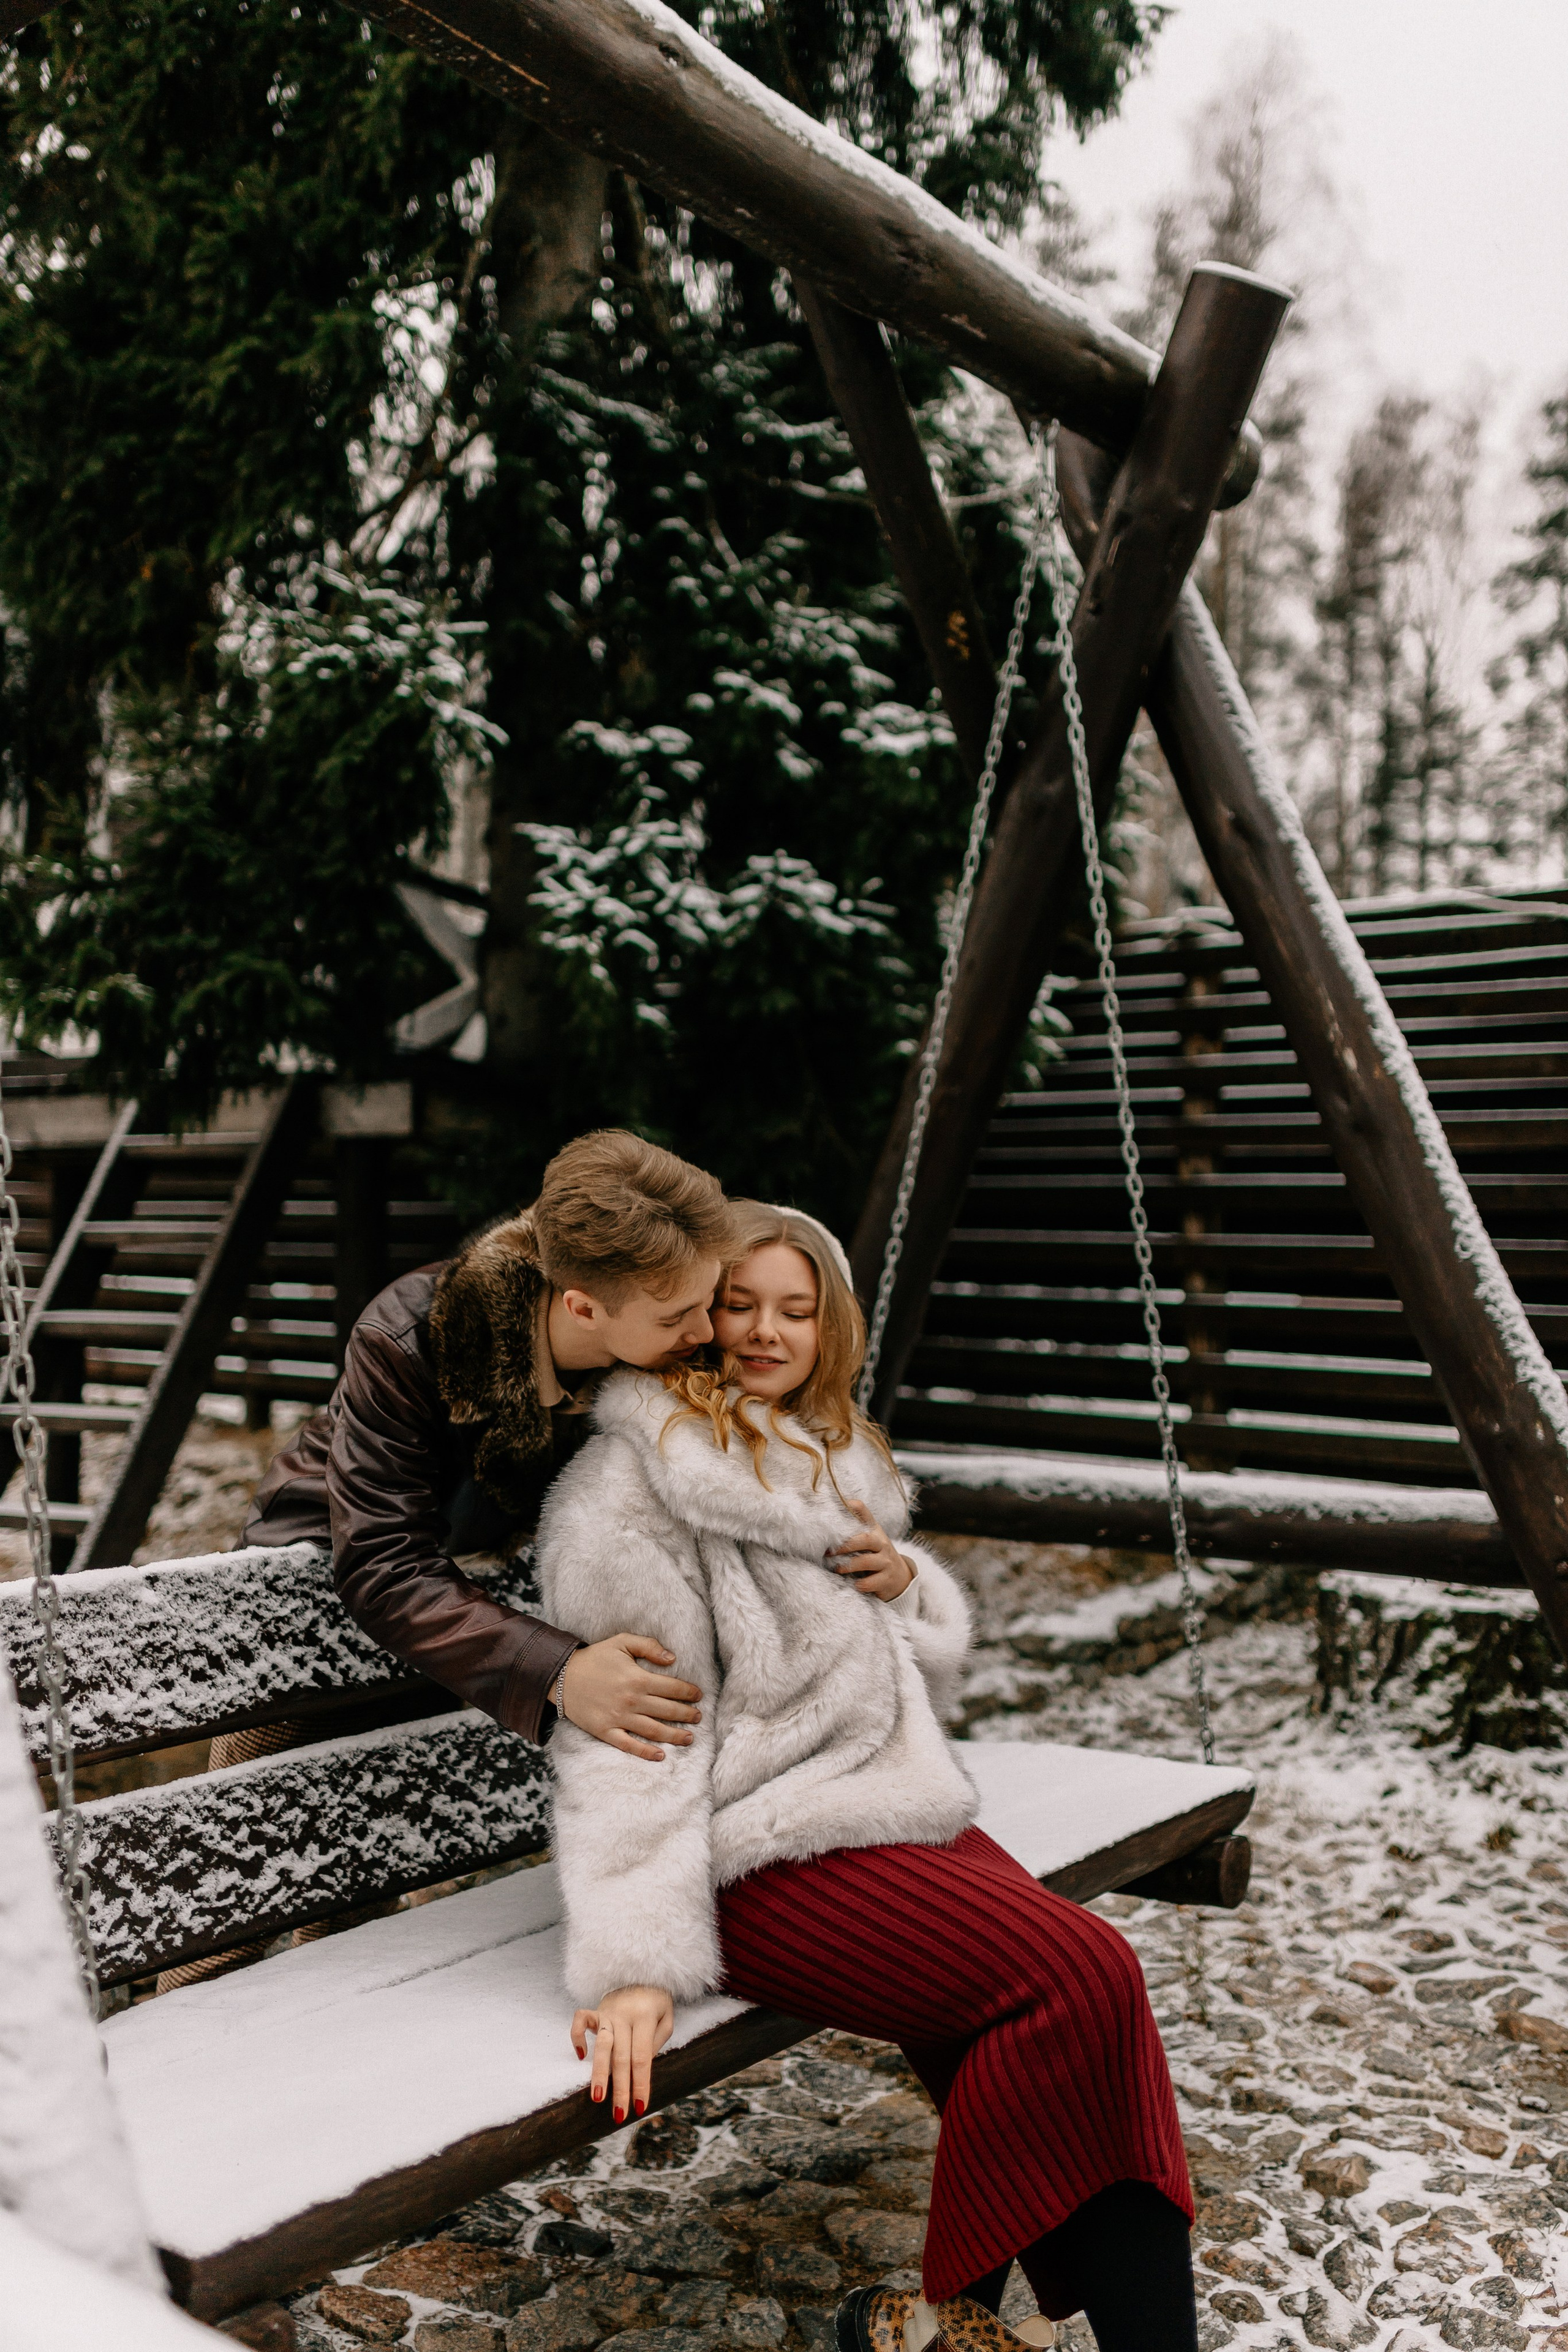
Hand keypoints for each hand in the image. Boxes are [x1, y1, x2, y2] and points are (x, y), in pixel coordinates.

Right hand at [560, 1634, 701, 1762]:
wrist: (562, 1677)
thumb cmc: (595, 1658)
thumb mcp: (621, 1642)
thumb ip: (649, 1646)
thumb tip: (673, 1658)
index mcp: (638, 1679)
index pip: (672, 1688)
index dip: (689, 1693)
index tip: (699, 1696)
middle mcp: (632, 1701)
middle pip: (667, 1711)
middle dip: (687, 1715)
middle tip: (699, 1717)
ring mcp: (619, 1718)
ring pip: (654, 1731)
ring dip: (674, 1736)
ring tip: (689, 1738)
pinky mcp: (606, 1731)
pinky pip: (629, 1745)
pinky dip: (646, 1753)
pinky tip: (661, 1756)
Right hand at [571, 1983, 674, 2121]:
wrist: (643, 1970)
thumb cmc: (656, 2001)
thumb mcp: (667, 2018)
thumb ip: (657, 2041)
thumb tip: (642, 2067)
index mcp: (645, 2017)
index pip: (642, 2058)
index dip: (640, 2083)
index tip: (639, 2107)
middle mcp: (624, 2015)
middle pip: (621, 2057)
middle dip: (620, 2088)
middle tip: (619, 2114)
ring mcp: (607, 2012)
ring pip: (601, 2045)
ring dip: (599, 2073)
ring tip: (597, 2097)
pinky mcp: (595, 2009)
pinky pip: (580, 2021)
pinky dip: (577, 2037)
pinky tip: (580, 2056)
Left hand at [826, 1499, 915, 1601]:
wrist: (900, 1577)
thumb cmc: (876, 1556)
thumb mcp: (869, 1541)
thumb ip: (853, 1532)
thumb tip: (825, 1523)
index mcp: (874, 1531)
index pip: (864, 1513)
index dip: (852, 1506)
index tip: (839, 1504)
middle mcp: (882, 1544)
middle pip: (866, 1539)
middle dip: (845, 1545)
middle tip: (828, 1551)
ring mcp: (887, 1562)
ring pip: (867, 1561)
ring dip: (849, 1565)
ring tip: (837, 1569)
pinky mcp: (887, 1579)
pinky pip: (873, 1582)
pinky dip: (862, 1584)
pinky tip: (855, 1585)